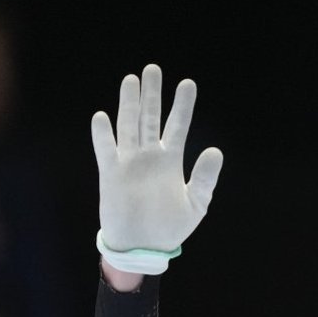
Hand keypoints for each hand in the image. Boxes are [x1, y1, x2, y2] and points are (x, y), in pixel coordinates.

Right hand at [91, 63, 222, 272]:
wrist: (143, 247)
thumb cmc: (170, 228)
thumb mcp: (196, 204)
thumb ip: (205, 178)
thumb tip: (215, 151)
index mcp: (171, 162)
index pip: (178, 126)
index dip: (183, 105)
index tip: (188, 83)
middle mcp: (150, 157)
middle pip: (151, 118)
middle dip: (153, 94)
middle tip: (153, 69)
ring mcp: (129, 163)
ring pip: (129, 126)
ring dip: (129, 104)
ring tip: (131, 80)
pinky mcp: (111, 174)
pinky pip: (105, 149)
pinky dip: (103, 134)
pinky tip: (102, 116)